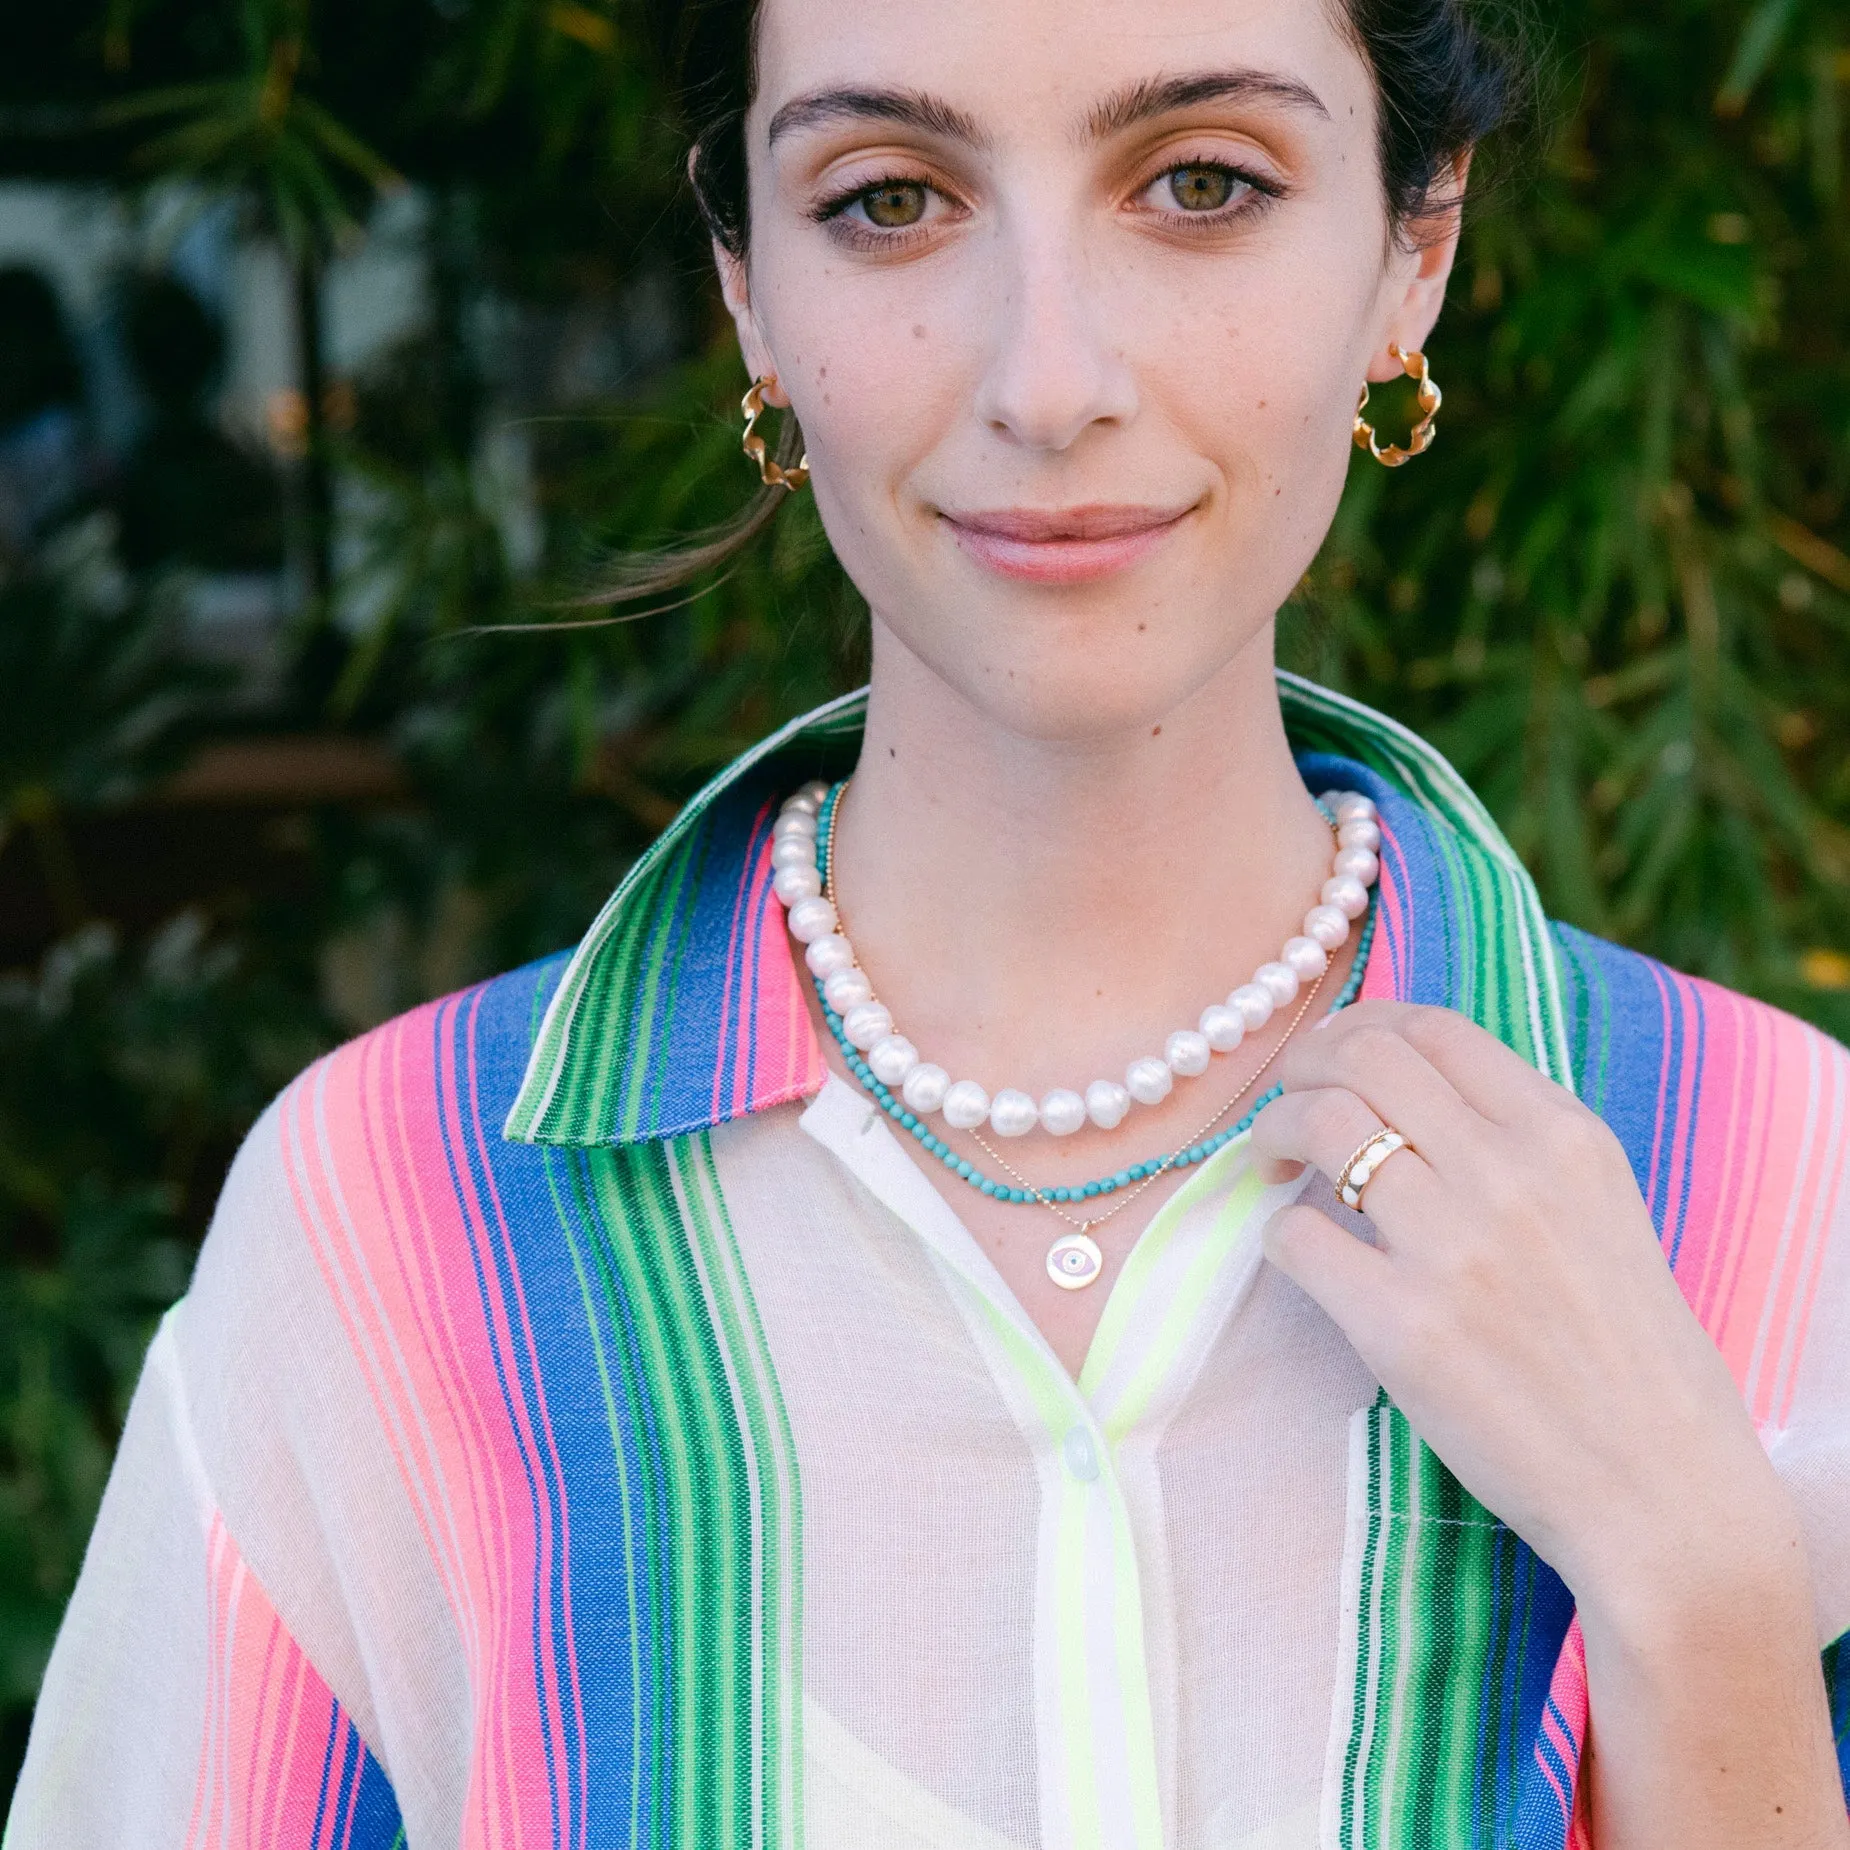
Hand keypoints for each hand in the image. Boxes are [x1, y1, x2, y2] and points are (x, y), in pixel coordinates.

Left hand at [1246, 998, 1792, 1608]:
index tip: (1332, 1057)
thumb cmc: (1627, 1356)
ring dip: (1274, 1136)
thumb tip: (1405, 1090)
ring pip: (1317, 1126)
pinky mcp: (1401, 1328)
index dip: (1360, 1027)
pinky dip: (1279, 1233)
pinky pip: (1296, 1238)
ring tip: (1274, 1168)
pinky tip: (1303, 1254)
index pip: (1433, 1027)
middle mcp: (1509, 1174)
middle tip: (1288, 1106)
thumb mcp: (1602, 1210)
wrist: (1662, 1492)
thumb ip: (1517, 1142)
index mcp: (1564, 1137)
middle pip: (1363, 1056)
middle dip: (1303, 1067)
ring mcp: (1452, 1249)